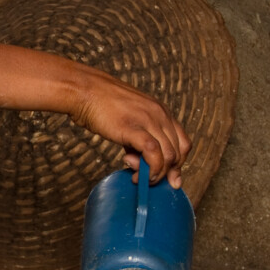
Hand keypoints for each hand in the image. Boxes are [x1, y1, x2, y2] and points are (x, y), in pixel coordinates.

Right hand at [71, 70, 191, 186]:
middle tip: (148, 178)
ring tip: (139, 177)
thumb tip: (142, 162)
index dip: (178, 164)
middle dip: (166, 173)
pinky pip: (152, 152)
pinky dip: (150, 169)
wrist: (85, 90)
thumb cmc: (103, 105)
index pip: (183, 143)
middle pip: (178, 153)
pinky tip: (137, 174)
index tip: (167, 176)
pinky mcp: (133, 128)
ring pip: (168, 156)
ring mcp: (148, 120)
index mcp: (161, 112)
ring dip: (157, 174)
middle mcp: (160, 115)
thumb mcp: (130, 120)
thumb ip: (139, 140)